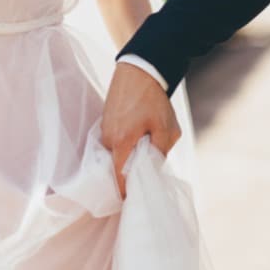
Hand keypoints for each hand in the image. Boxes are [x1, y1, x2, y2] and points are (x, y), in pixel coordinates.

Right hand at [101, 62, 181, 196]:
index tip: (132, 199)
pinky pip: (113, 141)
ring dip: (128, 153)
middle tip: (147, 169)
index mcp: (120, 143)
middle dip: (131, 169)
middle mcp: (107, 139)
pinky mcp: (105, 121)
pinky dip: (124, 143)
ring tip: (145, 144)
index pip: (118, 177)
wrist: (139, 70)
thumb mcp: (165, 128)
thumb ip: (160, 152)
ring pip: (115, 152)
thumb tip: (154, 168)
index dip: (125, 190)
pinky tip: (138, 134)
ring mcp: (103, 129)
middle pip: (116, 165)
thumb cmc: (153, 99)